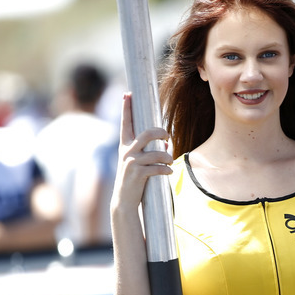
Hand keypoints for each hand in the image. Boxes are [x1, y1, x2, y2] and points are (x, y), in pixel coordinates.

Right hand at [112, 93, 172, 208]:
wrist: (124, 201)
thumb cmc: (133, 179)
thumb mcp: (137, 162)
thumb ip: (148, 150)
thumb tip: (167, 141)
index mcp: (125, 146)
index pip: (126, 123)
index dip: (126, 108)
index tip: (128, 94)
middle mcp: (127, 151)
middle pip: (147, 133)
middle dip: (160, 132)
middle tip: (167, 136)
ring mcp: (132, 162)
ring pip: (157, 153)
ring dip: (167, 157)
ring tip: (169, 161)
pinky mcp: (138, 174)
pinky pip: (158, 168)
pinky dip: (166, 170)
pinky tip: (168, 172)